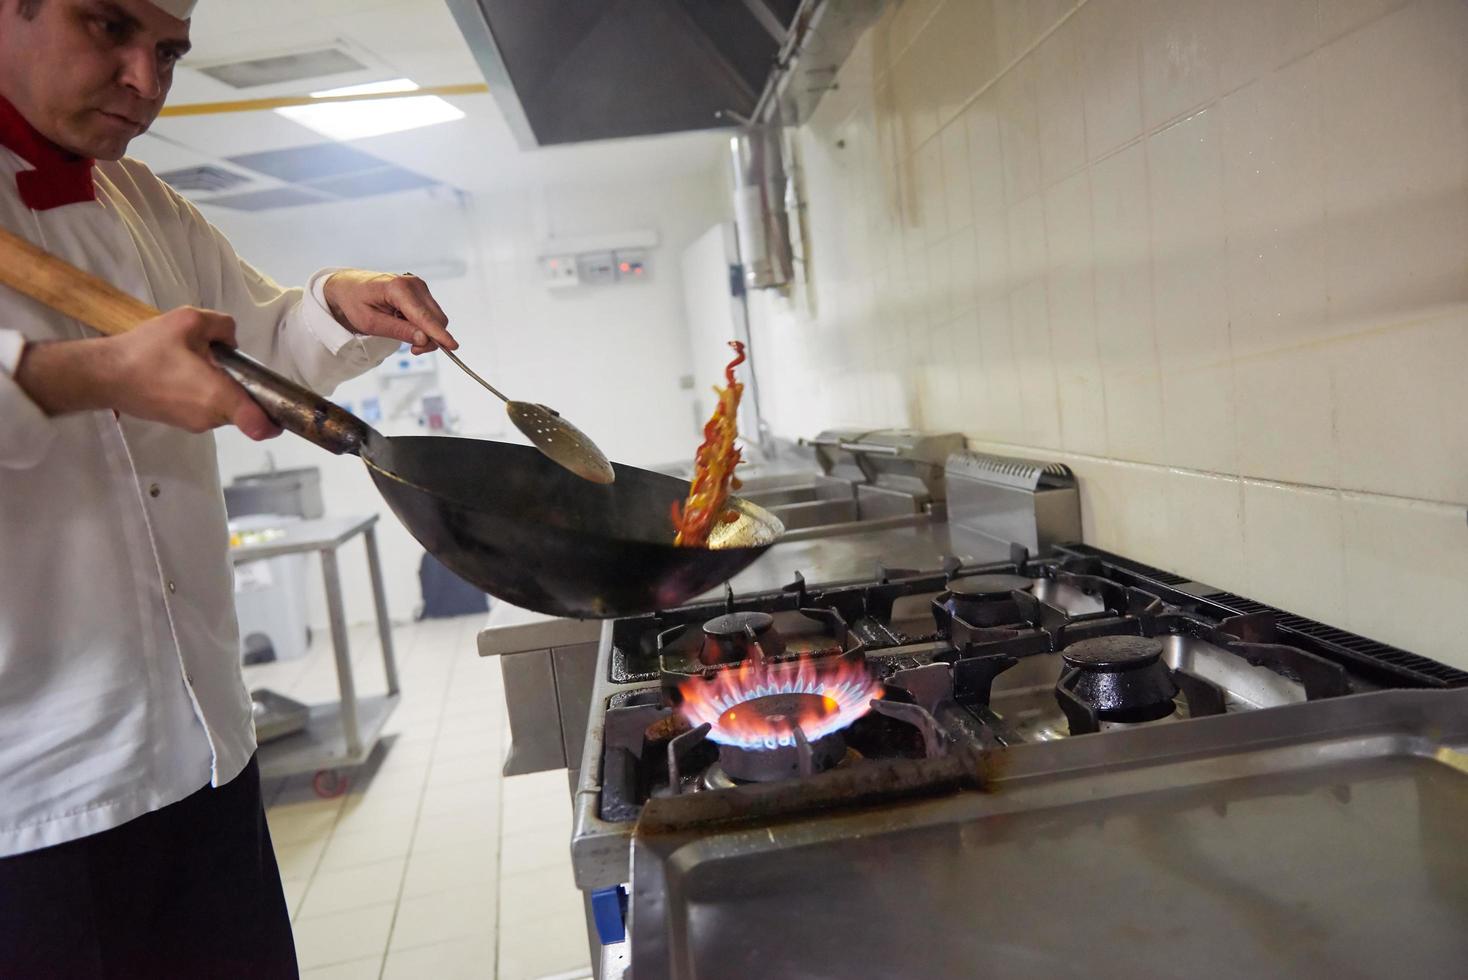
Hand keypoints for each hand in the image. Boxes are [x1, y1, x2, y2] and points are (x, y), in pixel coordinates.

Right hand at [18, 307, 280, 440]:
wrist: (103, 374)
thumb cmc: (146, 350)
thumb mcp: (188, 321)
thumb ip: (222, 325)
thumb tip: (232, 338)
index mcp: (219, 397)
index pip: (260, 424)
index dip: (277, 419)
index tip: (283, 408)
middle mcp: (211, 418)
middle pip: (245, 407)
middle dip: (243, 386)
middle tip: (222, 360)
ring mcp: (195, 424)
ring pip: (226, 407)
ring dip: (222, 388)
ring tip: (196, 362)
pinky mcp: (181, 423)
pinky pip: (207, 408)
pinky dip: (205, 393)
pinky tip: (184, 372)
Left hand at [322, 270, 457, 354]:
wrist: (348, 286)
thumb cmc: (354, 302)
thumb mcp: (370, 322)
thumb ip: (399, 330)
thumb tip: (424, 339)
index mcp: (398, 288)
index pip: (424, 316)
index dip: (438, 334)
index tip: (452, 346)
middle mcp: (414, 284)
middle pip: (436, 319)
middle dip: (430, 338)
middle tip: (412, 349)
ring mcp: (419, 287)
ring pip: (436, 318)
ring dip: (426, 333)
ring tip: (403, 333)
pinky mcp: (421, 292)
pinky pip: (431, 314)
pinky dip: (423, 325)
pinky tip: (405, 324)